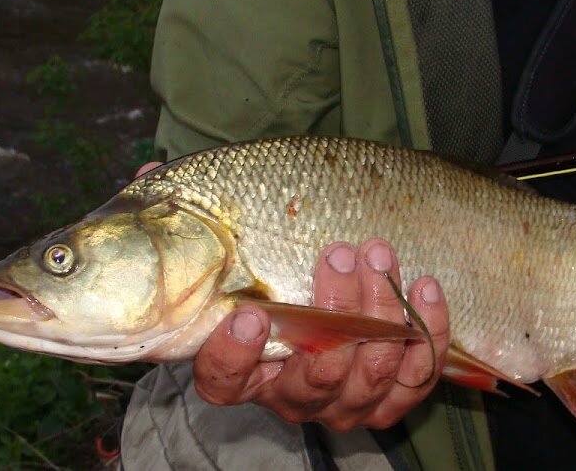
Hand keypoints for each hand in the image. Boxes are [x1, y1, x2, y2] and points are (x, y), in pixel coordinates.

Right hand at [191, 239, 448, 429]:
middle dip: (332, 313)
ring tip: (379, 254)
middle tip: (335, 253)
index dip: (235, 355)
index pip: (225, 381)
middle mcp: (292, 395)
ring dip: (379, 313)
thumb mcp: (226, 253)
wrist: (328, 307)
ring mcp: (345, 401)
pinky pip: (417, 377)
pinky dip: (427, 332)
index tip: (249, 313)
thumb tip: (149, 175)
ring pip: (369, 375)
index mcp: (243, 369)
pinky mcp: (393, 397)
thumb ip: (189, 222)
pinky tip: (424, 286)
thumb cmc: (270, 277)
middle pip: (314, 378)